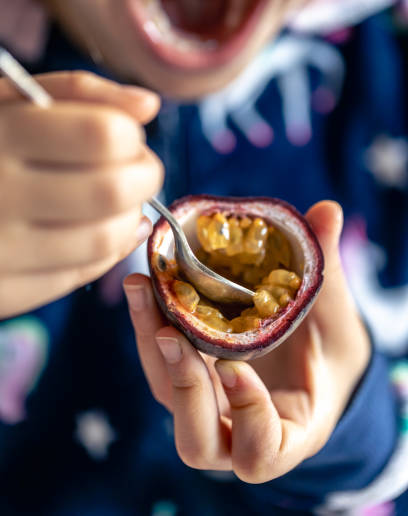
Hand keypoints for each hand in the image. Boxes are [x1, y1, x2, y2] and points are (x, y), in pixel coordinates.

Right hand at [0, 71, 162, 317]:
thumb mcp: (9, 98)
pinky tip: (93, 229)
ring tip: (115, 200)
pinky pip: (80, 275)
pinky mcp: (1, 292)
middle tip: (133, 170)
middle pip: (113, 191)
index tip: (125, 137)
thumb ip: (79, 93)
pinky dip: (103, 251)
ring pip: (105, 239)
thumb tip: (148, 105)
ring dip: (129, 216)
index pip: (103, 135)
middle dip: (143, 177)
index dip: (131, 136)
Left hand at [124, 201, 370, 482]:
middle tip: (173, 337)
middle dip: (184, 389)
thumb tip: (326, 210)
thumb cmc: (328, 350)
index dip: (247, 416)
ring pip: (168, 398)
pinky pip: (158, 363)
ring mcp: (207, 407)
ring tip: (144, 290)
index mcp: (287, 434)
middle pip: (197, 441)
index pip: (260, 452)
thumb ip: (326, 271)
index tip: (235, 367)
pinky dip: (148, 324)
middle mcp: (236, 431)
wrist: (306, 359)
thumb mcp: (334, 319)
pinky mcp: (186, 379)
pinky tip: (144, 282)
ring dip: (152, 349)